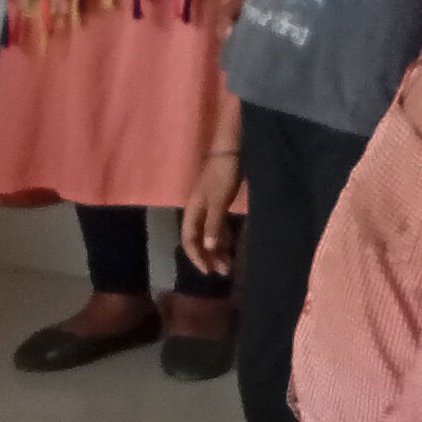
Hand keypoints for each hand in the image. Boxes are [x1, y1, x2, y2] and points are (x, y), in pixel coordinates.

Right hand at [181, 143, 241, 271]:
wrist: (232, 150)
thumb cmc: (223, 173)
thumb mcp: (218, 201)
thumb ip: (213, 224)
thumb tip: (208, 247)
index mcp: (193, 210)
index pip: (189, 240)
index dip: (197, 257)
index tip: (209, 271)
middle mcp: (198, 211)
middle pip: (199, 240)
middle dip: (209, 257)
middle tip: (224, 272)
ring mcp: (209, 207)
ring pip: (209, 234)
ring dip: (217, 250)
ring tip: (229, 265)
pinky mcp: (220, 202)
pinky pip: (218, 226)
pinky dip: (223, 237)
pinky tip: (231, 246)